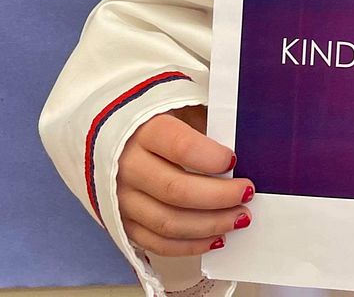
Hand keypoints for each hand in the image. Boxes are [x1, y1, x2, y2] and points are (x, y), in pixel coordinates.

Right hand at [116, 105, 253, 256]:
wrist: (107, 136)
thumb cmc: (153, 121)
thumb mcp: (179, 107)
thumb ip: (205, 127)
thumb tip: (237, 158)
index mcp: (143, 131)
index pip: (181, 147)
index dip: (212, 158)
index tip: (234, 161)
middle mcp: (127, 166)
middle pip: (177, 190)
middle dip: (219, 196)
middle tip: (246, 193)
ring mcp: (121, 198)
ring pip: (168, 223)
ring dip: (210, 225)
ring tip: (238, 218)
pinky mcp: (121, 222)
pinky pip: (156, 243)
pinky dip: (190, 245)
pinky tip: (215, 238)